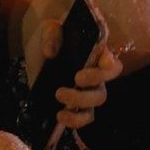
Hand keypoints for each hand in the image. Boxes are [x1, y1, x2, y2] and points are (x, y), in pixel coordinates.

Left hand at [21, 0, 121, 129]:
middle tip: (70, 84)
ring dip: (79, 104)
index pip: (112, 65)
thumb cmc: (51, 37)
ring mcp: (87, 92)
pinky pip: (83, 117)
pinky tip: (59, 116)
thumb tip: (50, 51)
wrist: (37, 52)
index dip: (107, 70)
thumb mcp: (49, 29)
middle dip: (87, 91)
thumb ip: (52, 34)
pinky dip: (74, 121)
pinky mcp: (75, 104)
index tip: (89, 71)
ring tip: (58, 99)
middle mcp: (96, 76)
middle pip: (102, 91)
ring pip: (94, 105)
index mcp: (97, 55)